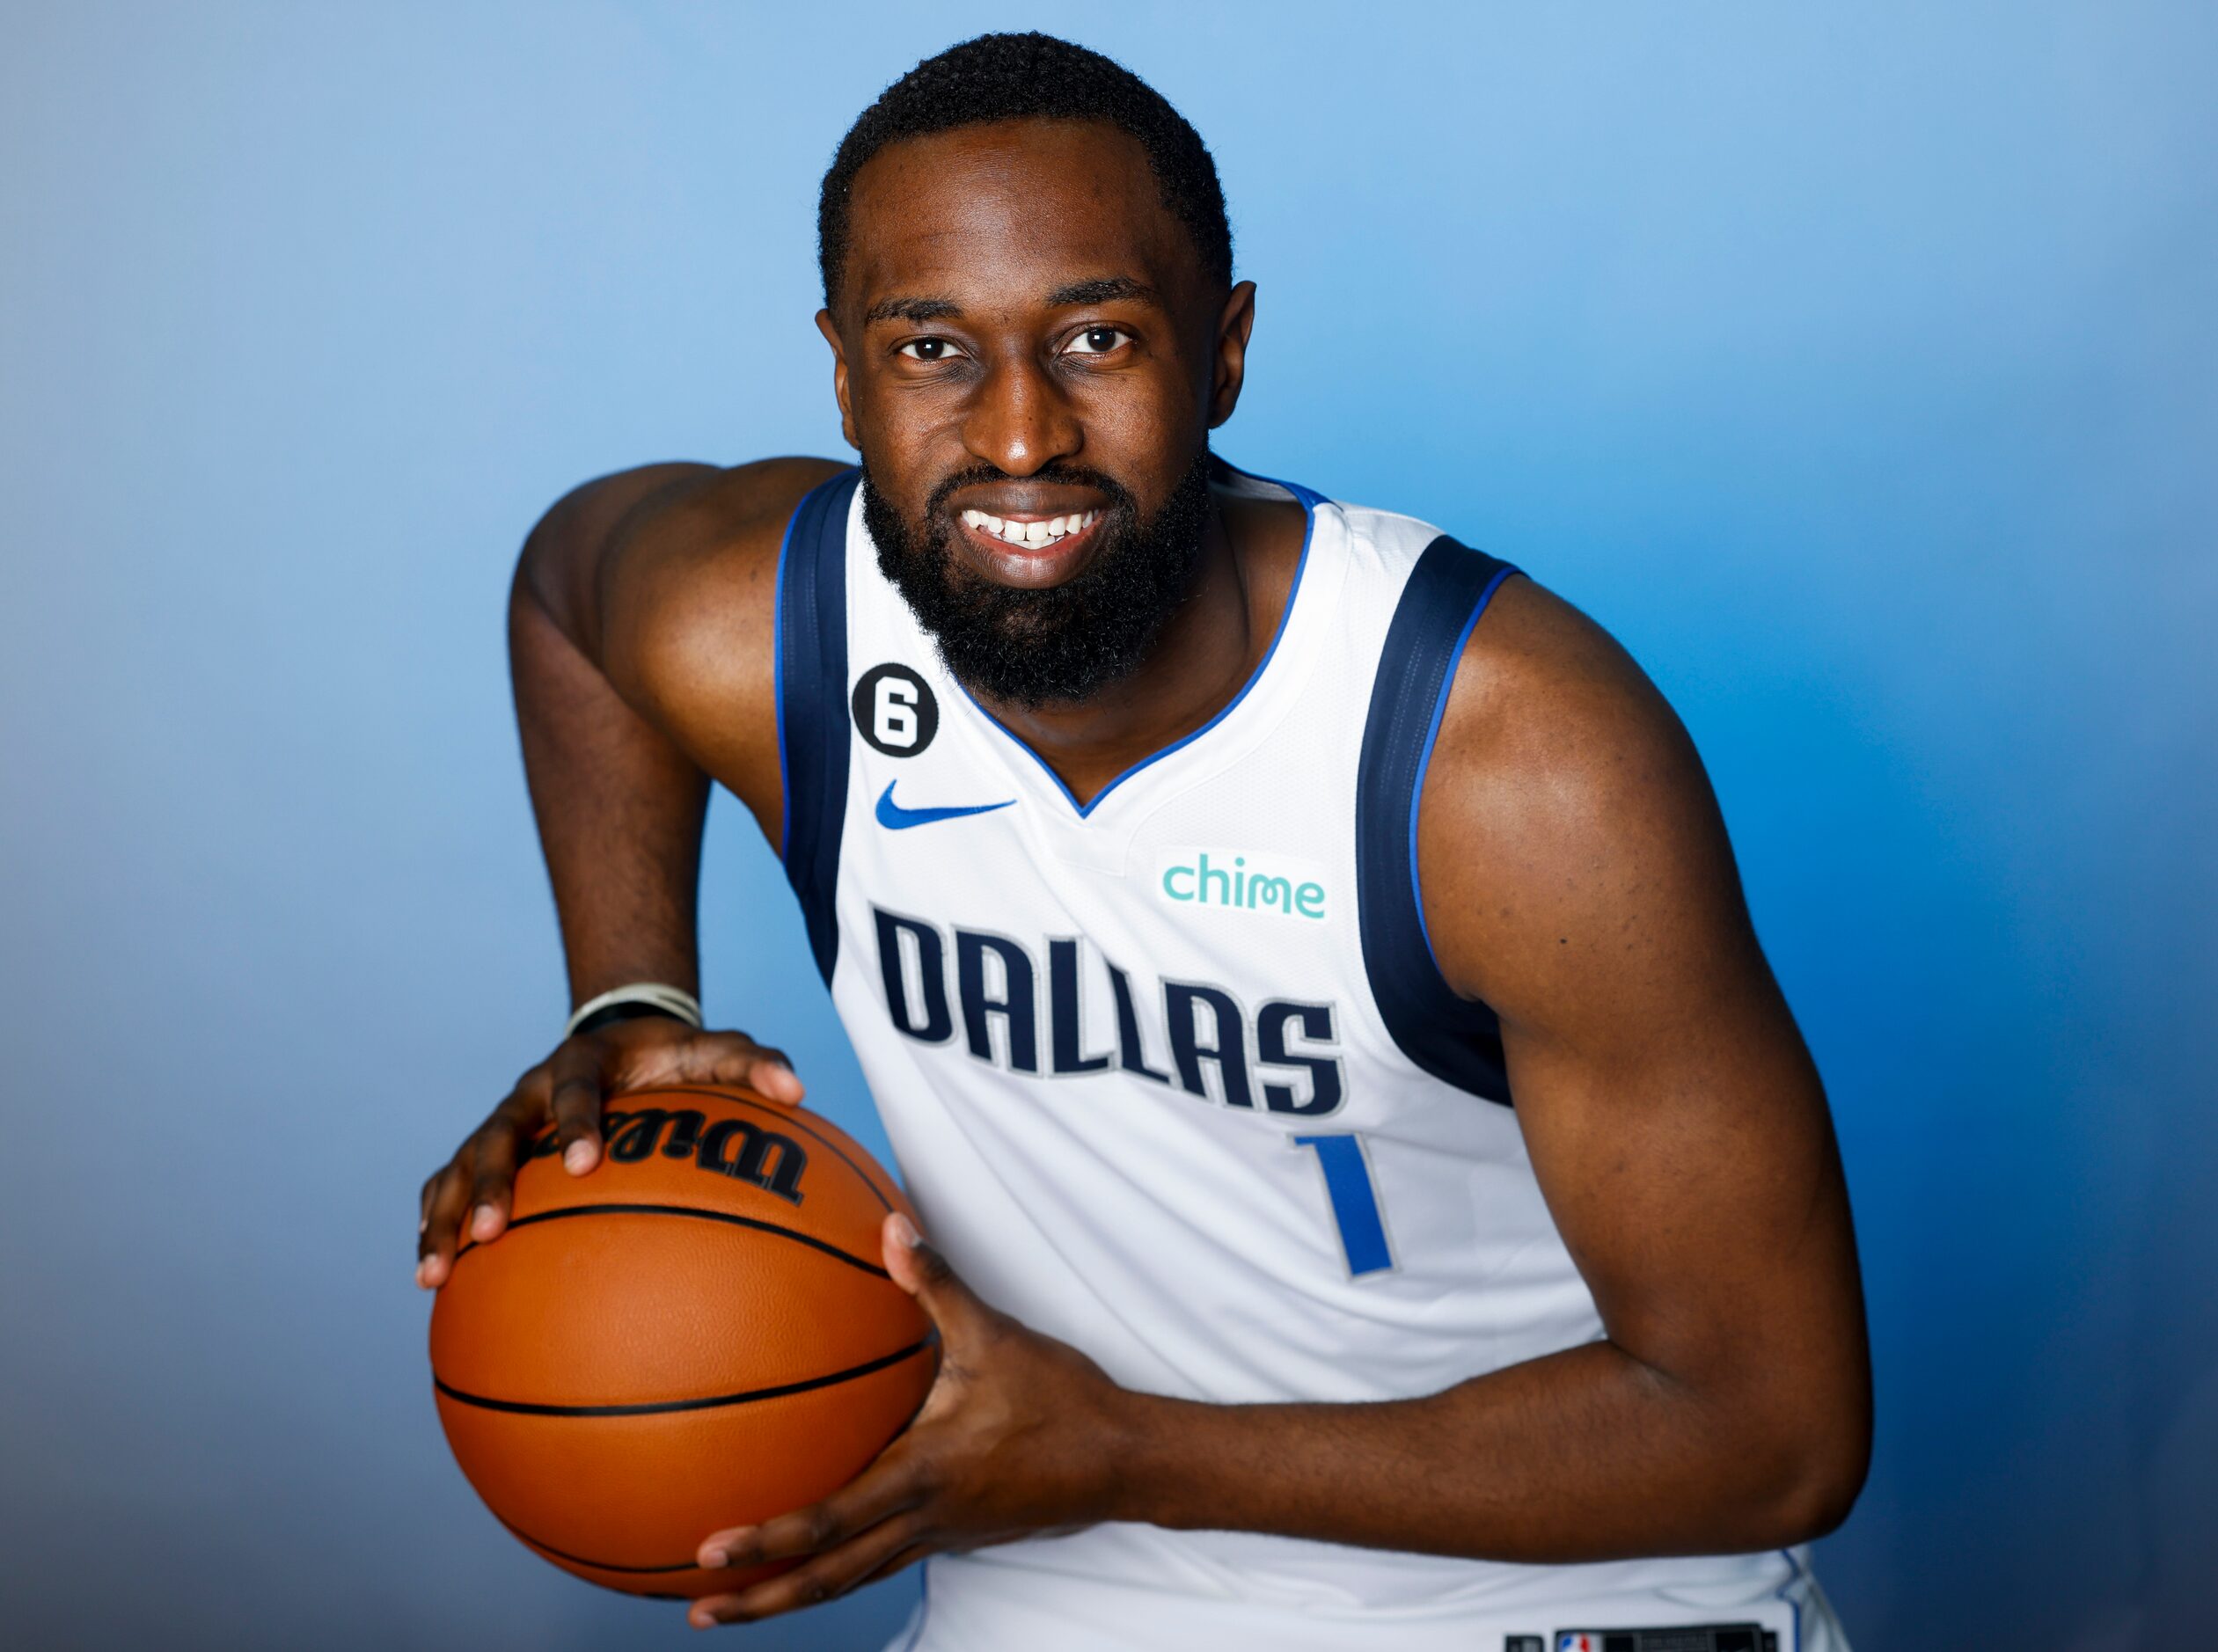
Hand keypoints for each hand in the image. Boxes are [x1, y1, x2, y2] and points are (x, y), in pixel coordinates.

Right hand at [415, 1016, 802, 1287]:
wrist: (625, 1040)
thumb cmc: (676, 1058)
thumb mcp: (716, 1050)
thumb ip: (755, 1063)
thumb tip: (798, 1089)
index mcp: (582, 1061)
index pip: (572, 1088)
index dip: (575, 1123)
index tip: (584, 1164)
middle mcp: (530, 1091)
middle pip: (497, 1133)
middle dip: (492, 1183)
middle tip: (491, 1233)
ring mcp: (503, 1124)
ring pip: (459, 1167)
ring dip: (444, 1218)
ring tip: (432, 1277)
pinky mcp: (490, 1151)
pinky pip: (450, 1187)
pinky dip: (436, 1225)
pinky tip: (430, 1281)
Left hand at [687, 1214, 1133, 1627]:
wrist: (1122, 1459)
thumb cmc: (1061, 1399)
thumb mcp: (996, 1333)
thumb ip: (937, 1284)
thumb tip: (892, 1229)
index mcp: (923, 1474)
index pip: (830, 1519)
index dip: (768, 1538)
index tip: (711, 1550)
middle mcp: (923, 1518)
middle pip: (828, 1576)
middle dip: (760, 1599)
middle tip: (698, 1607)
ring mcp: (938, 1535)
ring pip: (852, 1577)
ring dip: (792, 1595)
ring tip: (738, 1602)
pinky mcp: (953, 1535)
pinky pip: (881, 1560)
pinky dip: (838, 1567)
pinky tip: (817, 1552)